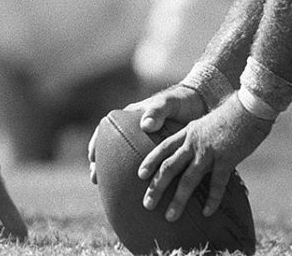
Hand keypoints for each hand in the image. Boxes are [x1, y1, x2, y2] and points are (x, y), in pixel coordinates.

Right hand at [88, 85, 206, 184]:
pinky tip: (138, 190)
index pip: (106, 129)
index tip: (91, 159)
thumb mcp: (169, 104)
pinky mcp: (158, 151)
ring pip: (125, 158)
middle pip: (112, 147)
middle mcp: (134, 130)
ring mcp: (145, 141)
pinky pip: (143, 164)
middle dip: (102, 163)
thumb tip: (146, 125)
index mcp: (131, 117)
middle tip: (94, 180)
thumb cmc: (182, 101)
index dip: (96, 144)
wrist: (200, 103)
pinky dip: (138, 176)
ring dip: (117, 172)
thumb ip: (158, 111)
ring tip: (111, 190)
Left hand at [139, 92, 271, 221]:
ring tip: (170, 216)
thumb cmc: (232, 115)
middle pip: (169, 166)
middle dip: (156, 186)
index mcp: (188, 132)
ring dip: (178, 199)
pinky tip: (207, 213)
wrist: (249, 107)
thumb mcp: (208, 123)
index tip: (140, 175)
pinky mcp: (225, 158)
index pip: (164, 147)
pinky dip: (212, 199)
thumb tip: (196, 150)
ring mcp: (208, 151)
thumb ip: (200, 137)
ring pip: (188, 179)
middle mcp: (194, 142)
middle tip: (146, 204)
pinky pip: (217, 184)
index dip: (151, 161)